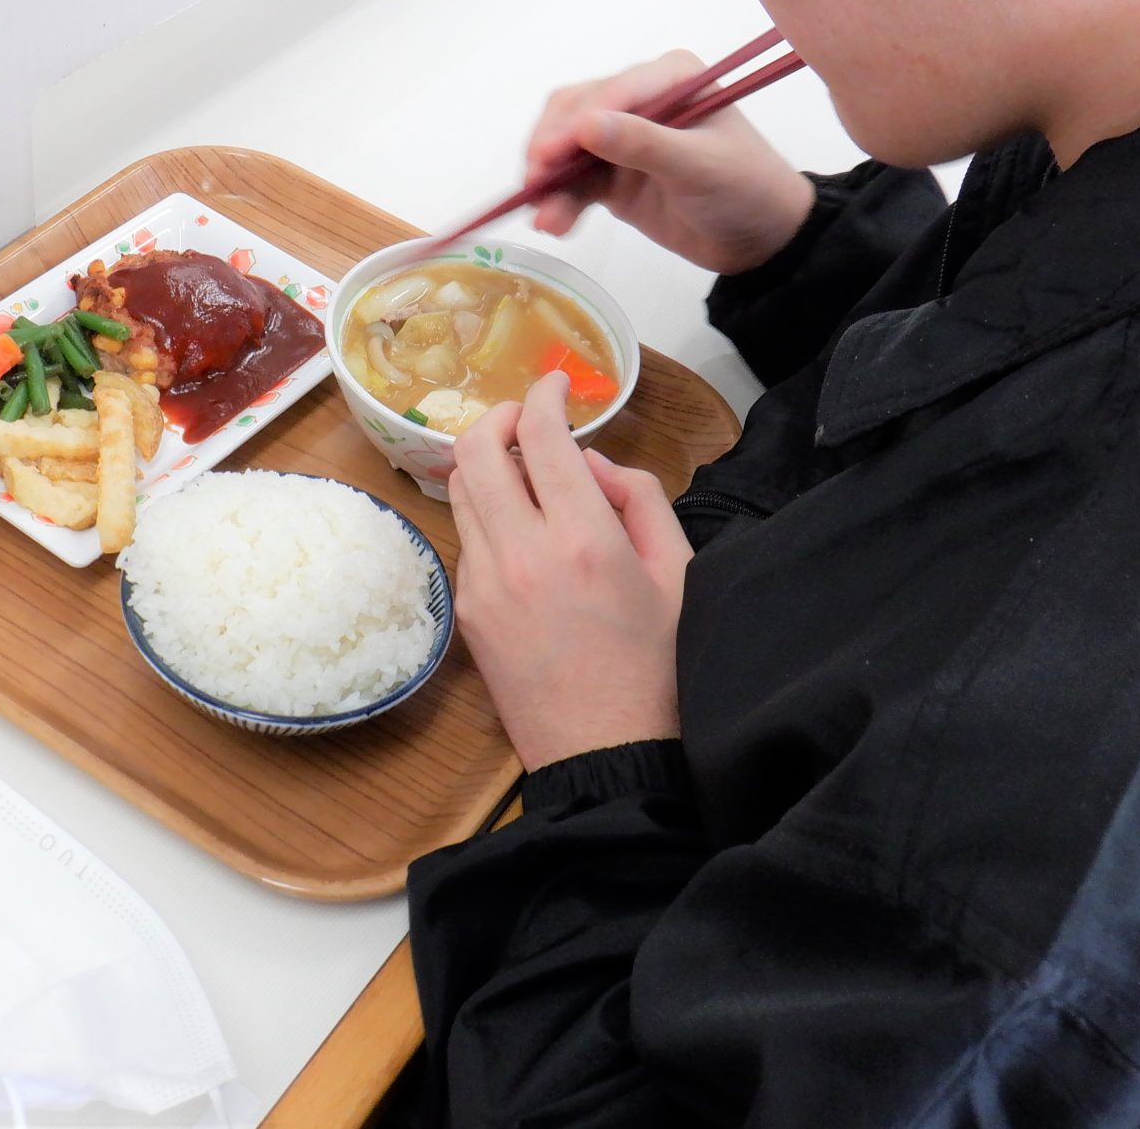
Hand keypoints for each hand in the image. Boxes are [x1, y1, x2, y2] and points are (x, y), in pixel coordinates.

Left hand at [447, 373, 693, 770]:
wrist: (605, 753)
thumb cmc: (657, 666)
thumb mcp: (678, 573)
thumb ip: (641, 498)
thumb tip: (593, 465)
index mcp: (584, 539)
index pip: (542, 437)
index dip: (545, 395)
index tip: (557, 385)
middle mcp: (522, 553)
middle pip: (477, 450)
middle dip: (500, 417)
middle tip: (528, 420)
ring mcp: (484, 583)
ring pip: (460, 490)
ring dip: (486, 464)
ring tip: (522, 470)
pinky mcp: (467, 611)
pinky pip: (467, 538)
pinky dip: (486, 514)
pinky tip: (520, 532)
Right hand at [526, 49, 816, 274]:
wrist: (762, 239)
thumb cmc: (746, 190)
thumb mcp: (699, 166)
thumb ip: (642, 145)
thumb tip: (585, 126)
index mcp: (670, 78)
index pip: (608, 91)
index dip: (572, 122)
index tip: (547, 155)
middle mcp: (640, 99)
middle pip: (574, 113)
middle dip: (551, 151)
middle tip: (534, 186)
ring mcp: (622, 137)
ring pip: (567, 151)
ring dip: (551, 184)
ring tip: (546, 221)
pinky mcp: (612, 174)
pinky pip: (574, 183)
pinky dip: (560, 201)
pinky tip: (554, 223)